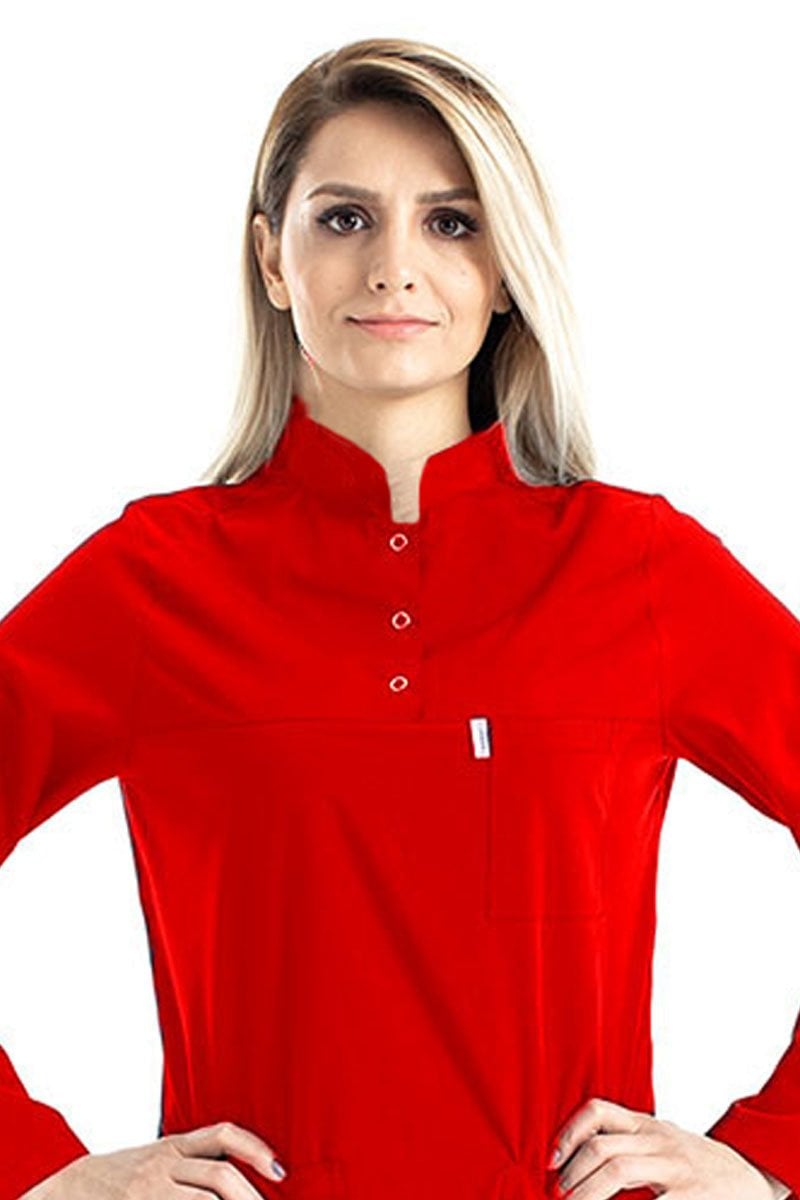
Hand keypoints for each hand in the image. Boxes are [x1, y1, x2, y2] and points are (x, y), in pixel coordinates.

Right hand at [20, 1120, 288, 1199]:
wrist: (69, 1187)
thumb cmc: (123, 1176)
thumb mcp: (158, 1157)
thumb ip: (193, 1161)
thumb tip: (239, 1178)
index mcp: (174, 1145)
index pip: (223, 1136)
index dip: (255, 1149)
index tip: (281, 1171)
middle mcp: (163, 1164)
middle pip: (220, 1177)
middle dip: (250, 1198)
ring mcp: (150, 1190)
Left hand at [548, 1096, 788, 1198]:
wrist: (747, 1176)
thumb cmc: (690, 1161)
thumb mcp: (657, 1142)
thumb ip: (624, 1143)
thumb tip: (568, 1160)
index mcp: (645, 1125)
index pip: (597, 1110)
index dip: (568, 1133)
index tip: (550, 1161)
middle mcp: (657, 1140)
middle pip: (602, 1147)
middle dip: (573, 1174)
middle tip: (559, 1195)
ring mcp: (675, 1167)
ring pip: (619, 1171)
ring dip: (588, 1193)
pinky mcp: (691, 1195)